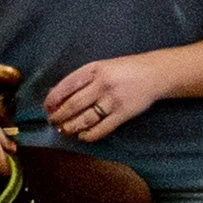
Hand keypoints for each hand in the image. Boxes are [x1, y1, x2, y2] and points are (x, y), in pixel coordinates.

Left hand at [45, 54, 160, 141]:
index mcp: (94, 68)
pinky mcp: (123, 114)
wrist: (155, 74)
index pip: (67, 85)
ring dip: (71, 127)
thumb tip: (57, 95)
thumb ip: (82, 79)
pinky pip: (101, 129)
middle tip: (53, 122)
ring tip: (65, 130)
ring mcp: (113, 100)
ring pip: (85, 119)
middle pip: (73, 104)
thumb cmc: (125, 70)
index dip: (53, 98)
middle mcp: (102, 83)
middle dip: (59, 116)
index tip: (47, 107)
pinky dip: (89, 135)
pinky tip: (82, 136)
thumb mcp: (102, 67)